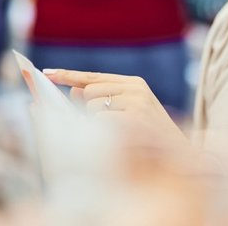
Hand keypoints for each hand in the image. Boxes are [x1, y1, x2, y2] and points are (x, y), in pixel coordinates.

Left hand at [43, 69, 188, 148]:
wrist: (181, 155)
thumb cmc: (150, 137)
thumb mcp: (129, 113)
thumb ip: (104, 100)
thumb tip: (75, 91)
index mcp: (134, 83)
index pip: (94, 76)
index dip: (69, 75)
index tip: (46, 73)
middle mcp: (136, 88)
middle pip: (89, 92)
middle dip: (88, 108)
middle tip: (108, 123)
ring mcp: (137, 102)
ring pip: (93, 107)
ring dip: (98, 123)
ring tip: (121, 134)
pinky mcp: (136, 118)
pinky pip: (102, 121)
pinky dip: (105, 132)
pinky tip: (122, 138)